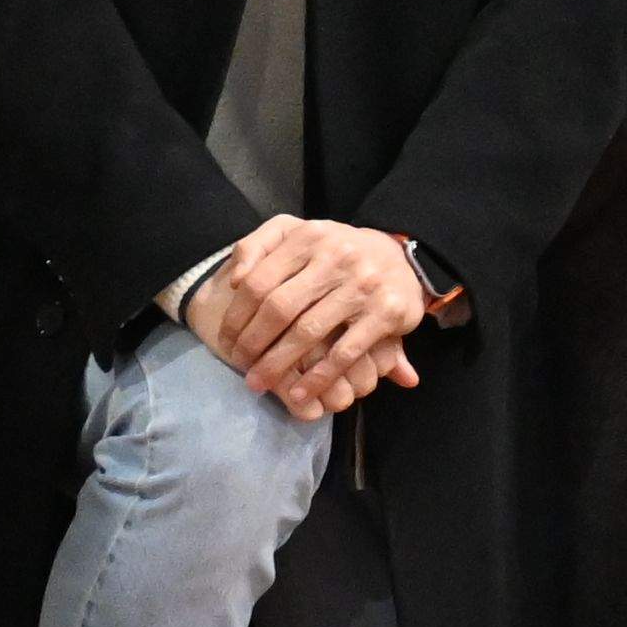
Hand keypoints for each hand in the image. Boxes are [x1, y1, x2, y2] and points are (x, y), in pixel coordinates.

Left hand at [184, 216, 425, 419]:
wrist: (400, 256)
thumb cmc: (335, 252)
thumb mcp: (296, 233)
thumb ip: (256, 246)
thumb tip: (234, 280)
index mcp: (310, 237)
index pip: (259, 281)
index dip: (235, 317)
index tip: (226, 341)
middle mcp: (338, 256)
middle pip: (280, 308)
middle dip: (252, 343)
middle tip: (239, 365)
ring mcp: (364, 285)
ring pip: (308, 332)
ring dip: (278, 364)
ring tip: (259, 383)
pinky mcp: (387, 312)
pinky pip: (344, 352)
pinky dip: (319, 377)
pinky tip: (300, 393)